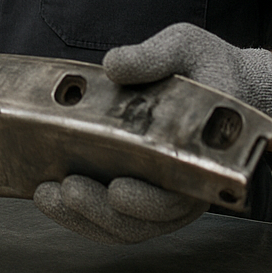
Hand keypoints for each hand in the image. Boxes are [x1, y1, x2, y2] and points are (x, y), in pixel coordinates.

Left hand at [35, 22, 271, 244]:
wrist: (222, 80)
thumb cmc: (206, 65)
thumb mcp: (185, 47)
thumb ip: (153, 56)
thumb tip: (115, 65)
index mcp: (208, 152)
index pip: (183, 193)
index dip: (150, 201)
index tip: (117, 190)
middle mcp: (190, 182)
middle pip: (150, 218)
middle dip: (105, 211)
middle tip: (69, 189)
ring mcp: (165, 192)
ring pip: (128, 225)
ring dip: (86, 218)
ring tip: (49, 195)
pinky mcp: (141, 190)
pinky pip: (113, 216)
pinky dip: (81, 214)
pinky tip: (51, 195)